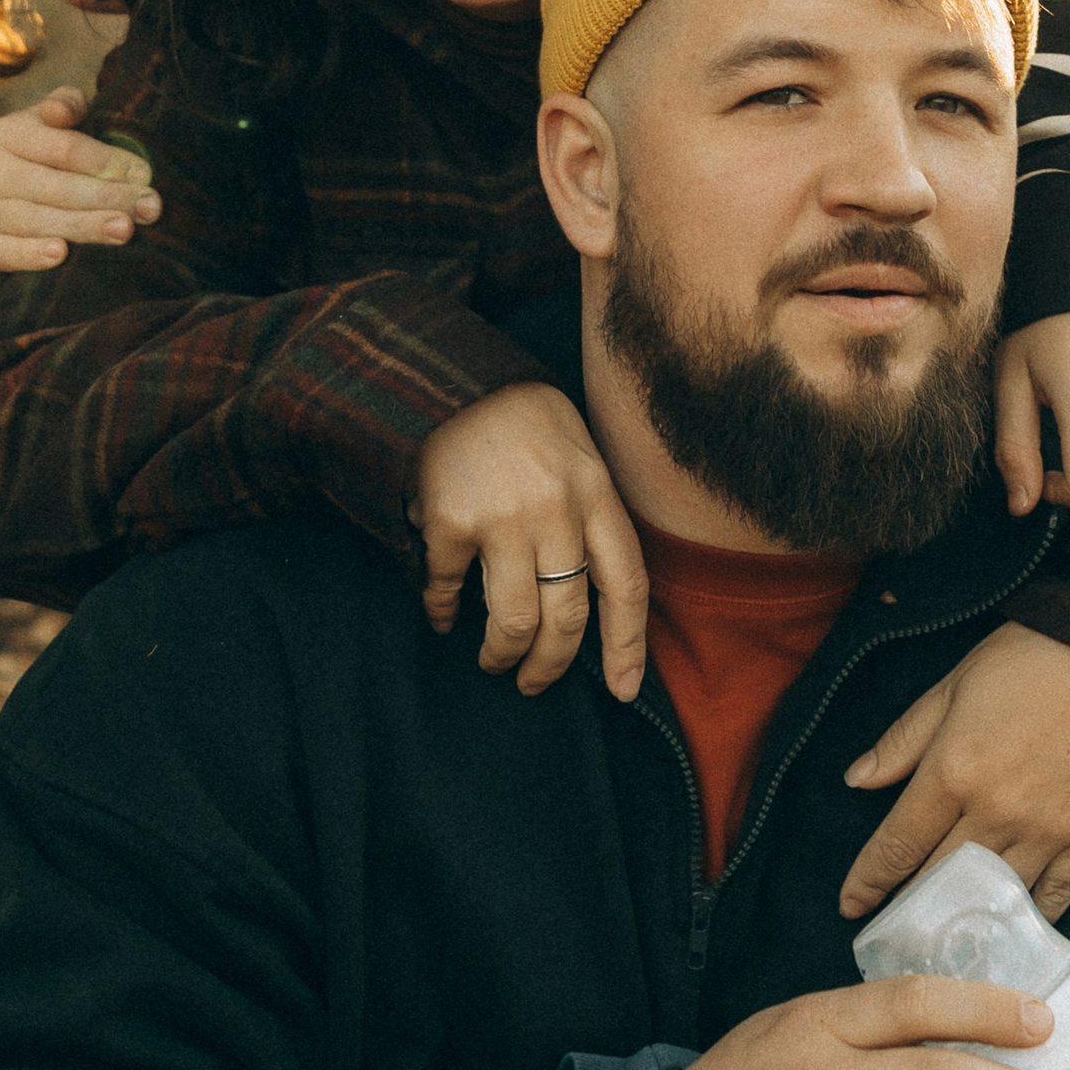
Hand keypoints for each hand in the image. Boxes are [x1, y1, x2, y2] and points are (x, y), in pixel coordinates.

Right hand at [0, 87, 159, 273]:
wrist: (25, 196)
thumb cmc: (58, 152)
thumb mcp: (65, 120)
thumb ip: (68, 105)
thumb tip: (61, 113)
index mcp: (9, 132)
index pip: (65, 148)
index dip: (107, 162)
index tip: (144, 176)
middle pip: (56, 186)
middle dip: (107, 197)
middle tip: (148, 209)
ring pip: (37, 220)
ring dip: (84, 227)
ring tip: (124, 231)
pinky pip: (3, 252)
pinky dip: (30, 255)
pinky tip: (60, 254)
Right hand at [414, 384, 650, 700]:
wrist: (455, 379)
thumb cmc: (525, 424)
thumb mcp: (580, 458)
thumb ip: (592, 519)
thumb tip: (595, 601)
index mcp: (597, 494)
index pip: (625, 586)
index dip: (627, 646)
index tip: (622, 690)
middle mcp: (557, 511)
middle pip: (568, 617)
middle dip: (551, 665)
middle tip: (533, 682)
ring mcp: (504, 518)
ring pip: (515, 620)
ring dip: (502, 654)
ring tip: (493, 660)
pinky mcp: (451, 522)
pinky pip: (448, 590)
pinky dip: (442, 612)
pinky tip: (442, 616)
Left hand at [839, 622, 1069, 921]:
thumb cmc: (1028, 663)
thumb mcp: (951, 688)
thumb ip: (902, 742)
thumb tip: (856, 780)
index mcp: (954, 771)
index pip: (897, 844)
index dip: (868, 881)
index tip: (852, 905)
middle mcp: (997, 810)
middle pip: (940, 880)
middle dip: (910, 908)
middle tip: (895, 928)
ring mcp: (1047, 830)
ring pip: (995, 896)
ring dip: (967, 917)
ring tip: (947, 933)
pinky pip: (1055, 897)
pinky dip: (1030, 913)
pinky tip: (1011, 920)